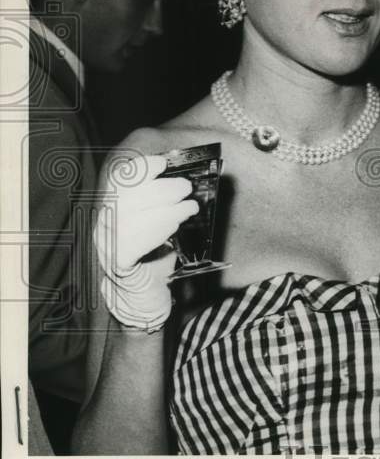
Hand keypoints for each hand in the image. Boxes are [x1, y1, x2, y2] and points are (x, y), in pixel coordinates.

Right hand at [93, 154, 195, 331]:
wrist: (144, 296)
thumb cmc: (155, 256)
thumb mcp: (164, 223)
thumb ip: (170, 202)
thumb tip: (193, 182)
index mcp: (116, 207)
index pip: (120, 180)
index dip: (141, 168)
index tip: (164, 162)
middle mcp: (106, 223)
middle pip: (126, 197)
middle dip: (160, 188)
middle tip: (186, 188)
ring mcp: (107, 244)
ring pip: (127, 219)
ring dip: (163, 209)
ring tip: (188, 208)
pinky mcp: (117, 264)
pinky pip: (129, 245)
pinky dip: (153, 232)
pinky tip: (172, 228)